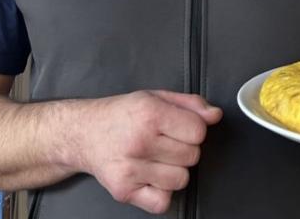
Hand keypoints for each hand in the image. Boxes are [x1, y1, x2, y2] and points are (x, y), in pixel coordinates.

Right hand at [75, 90, 221, 214]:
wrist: (84, 133)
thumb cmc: (121, 115)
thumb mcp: (155, 97)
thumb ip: (189, 104)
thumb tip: (215, 115)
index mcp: (150, 113)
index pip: (198, 131)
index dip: (193, 130)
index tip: (179, 128)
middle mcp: (139, 141)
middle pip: (192, 157)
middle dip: (183, 149)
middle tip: (163, 142)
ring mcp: (130, 168)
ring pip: (181, 180)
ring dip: (173, 171)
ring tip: (155, 159)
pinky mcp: (124, 190)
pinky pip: (162, 202)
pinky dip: (160, 193)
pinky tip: (148, 176)